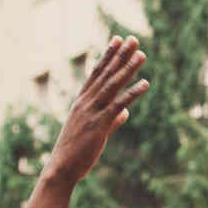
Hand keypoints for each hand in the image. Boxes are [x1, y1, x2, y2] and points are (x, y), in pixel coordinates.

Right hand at [47, 36, 149, 186]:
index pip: (96, 73)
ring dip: (128, 69)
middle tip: (134, 39)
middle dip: (121, 55)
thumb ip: (112, 120)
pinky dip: (132, 93)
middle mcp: (85, 102)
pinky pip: (118, 105)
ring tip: (142, 54)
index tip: (118, 40)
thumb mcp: (96, 131)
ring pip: (112, 85)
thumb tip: (125, 112)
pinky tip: (145, 83)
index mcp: (82, 101)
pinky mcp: (99, 125)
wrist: (61, 168)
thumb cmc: (76, 152)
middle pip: (106, 74)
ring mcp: (91, 112)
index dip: (108, 55)